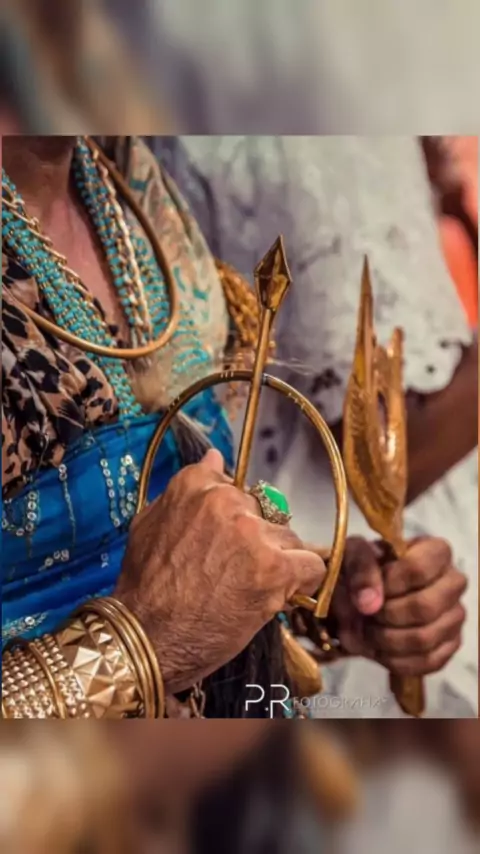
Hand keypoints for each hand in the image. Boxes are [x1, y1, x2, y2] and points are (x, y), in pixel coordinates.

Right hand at [116, 449, 325, 693]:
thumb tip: (214, 456)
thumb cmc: (144, 588)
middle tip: (235, 573)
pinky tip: (282, 596)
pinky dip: (303, 582)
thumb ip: (185, 490)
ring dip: (277, 562)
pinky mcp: (275, 568)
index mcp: (196, 485)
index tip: (227, 542)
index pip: (236, 486)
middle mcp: (226, 501)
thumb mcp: (148, 524)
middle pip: (265, 514)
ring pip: (288, 539)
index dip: (235, 518)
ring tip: (251, 590)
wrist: (146, 637)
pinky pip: (311, 565)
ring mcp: (252, 533)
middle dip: (257, 541)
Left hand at [331, 536, 466, 676]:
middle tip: (367, 613)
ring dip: (386, 639)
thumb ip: (360, 569)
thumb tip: (369, 602)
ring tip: (367, 630)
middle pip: (425, 607)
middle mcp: (453, 583)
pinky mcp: (448, 646)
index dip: (389, 583)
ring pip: (424, 638)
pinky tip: (379, 647)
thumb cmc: (363, 570)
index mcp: (435, 551)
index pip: (419, 568)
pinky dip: (394, 659)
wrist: (362, 598)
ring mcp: (454, 617)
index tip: (372, 588)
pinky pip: (425, 662)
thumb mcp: (352, 556)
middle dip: (387, 615)